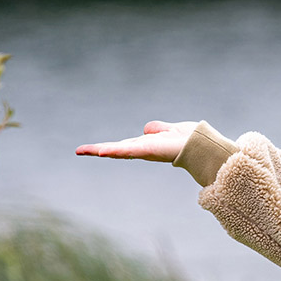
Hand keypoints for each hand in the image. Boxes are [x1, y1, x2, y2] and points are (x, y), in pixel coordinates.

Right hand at [75, 120, 198, 162]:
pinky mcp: (148, 150)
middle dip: (97, 150)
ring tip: (83, 151)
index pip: (123, 145)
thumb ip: (158, 129)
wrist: (201, 145)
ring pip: (118, 150)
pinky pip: (129, 150)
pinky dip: (115, 150)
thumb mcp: (169, 130)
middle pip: (116, 149)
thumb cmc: (189, 140)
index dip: (109, 147)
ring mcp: (145, 151)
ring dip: (100, 150)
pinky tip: (102, 151)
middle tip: (79, 151)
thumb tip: (147, 129)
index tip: (93, 149)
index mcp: (146, 145)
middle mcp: (143, 149)